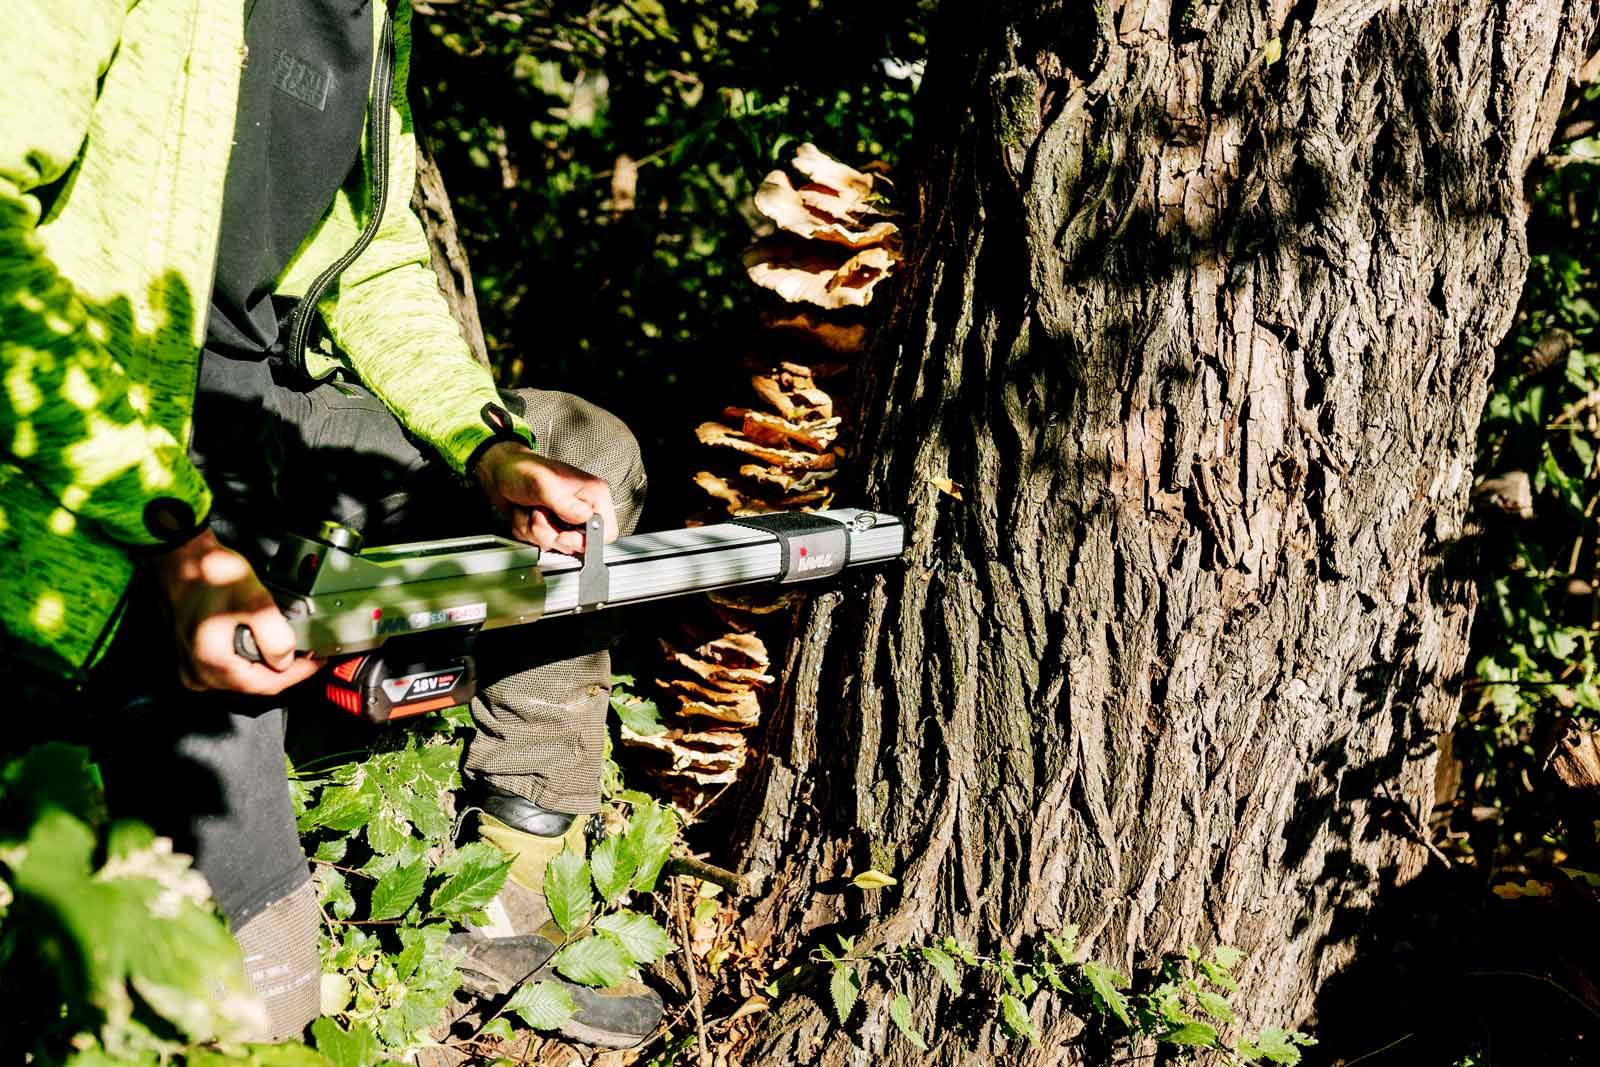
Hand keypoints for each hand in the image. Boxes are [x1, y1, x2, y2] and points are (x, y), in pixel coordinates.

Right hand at [154, 528, 321, 693]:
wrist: (184, 557)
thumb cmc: (212, 574)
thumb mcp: (255, 601)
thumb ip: (274, 637)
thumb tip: (285, 662)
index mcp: (211, 663)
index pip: (266, 684)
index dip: (298, 674)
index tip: (318, 661)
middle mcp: (198, 672)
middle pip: (255, 684)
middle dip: (284, 670)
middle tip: (309, 653)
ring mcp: (192, 666)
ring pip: (243, 677)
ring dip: (268, 665)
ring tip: (292, 648)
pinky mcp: (193, 656)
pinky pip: (229, 668)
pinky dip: (250, 660)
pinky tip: (263, 646)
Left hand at [474, 440, 617, 554]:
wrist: (499, 472)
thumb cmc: (522, 469)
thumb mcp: (544, 484)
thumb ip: (565, 503)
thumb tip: (585, 516)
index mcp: (593, 494)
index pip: (606, 531)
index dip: (587, 540)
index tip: (564, 535)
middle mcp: (581, 508)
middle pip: (578, 544)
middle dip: (552, 533)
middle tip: (541, 514)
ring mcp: (565, 520)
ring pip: (555, 545)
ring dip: (536, 530)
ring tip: (531, 510)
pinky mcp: (549, 527)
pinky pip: (540, 543)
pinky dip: (526, 530)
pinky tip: (525, 513)